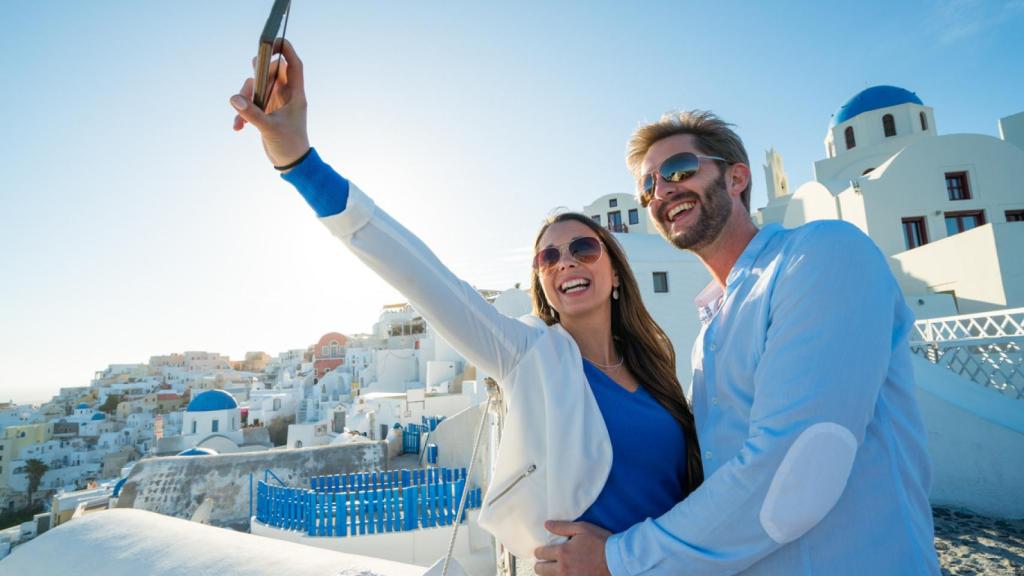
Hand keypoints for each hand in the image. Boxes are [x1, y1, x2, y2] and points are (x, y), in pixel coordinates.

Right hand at [230, 38, 309, 168]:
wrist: (292, 164)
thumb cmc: (290, 145)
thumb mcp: (270, 128)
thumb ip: (252, 113)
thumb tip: (234, 99)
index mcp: (295, 94)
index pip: (294, 65)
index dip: (286, 50)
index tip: (273, 41)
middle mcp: (286, 95)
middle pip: (269, 73)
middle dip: (255, 80)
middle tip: (246, 92)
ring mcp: (275, 102)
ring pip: (257, 87)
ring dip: (245, 100)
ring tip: (240, 120)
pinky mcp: (266, 111)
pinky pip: (251, 103)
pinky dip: (243, 113)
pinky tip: (238, 127)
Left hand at [534, 520, 611, 575]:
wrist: (618, 560)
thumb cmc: (601, 542)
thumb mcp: (582, 528)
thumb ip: (562, 527)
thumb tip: (547, 525)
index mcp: (562, 552)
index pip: (540, 553)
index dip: (540, 552)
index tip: (542, 551)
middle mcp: (563, 568)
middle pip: (540, 570)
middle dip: (540, 565)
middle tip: (545, 563)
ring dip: (550, 574)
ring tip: (555, 570)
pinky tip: (566, 574)